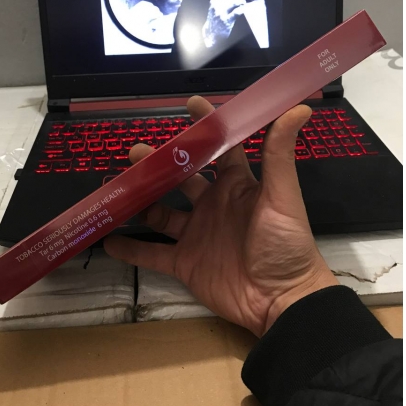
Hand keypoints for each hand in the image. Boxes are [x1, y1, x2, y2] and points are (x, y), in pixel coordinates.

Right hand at [104, 96, 337, 336]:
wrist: (281, 301)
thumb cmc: (286, 245)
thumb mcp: (282, 196)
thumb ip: (280, 154)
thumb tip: (298, 107)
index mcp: (238, 186)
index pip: (222, 148)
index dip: (208, 126)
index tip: (190, 104)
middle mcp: (214, 205)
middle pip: (181, 176)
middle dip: (159, 162)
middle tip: (135, 152)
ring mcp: (197, 235)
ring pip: (162, 212)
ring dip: (141, 199)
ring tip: (118, 185)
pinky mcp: (185, 264)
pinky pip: (153, 254)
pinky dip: (131, 249)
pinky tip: (107, 239)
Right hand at [202, 0, 246, 48]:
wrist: (211, 34)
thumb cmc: (215, 20)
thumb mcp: (215, 8)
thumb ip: (222, 1)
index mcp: (214, 2)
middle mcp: (216, 7)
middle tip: (242, 0)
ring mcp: (221, 14)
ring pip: (234, 2)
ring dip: (241, 2)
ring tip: (243, 4)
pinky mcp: (226, 21)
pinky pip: (237, 12)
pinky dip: (242, 9)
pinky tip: (244, 9)